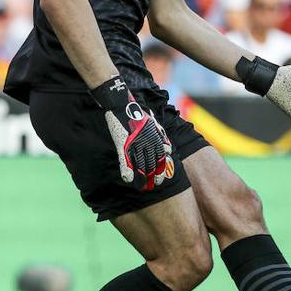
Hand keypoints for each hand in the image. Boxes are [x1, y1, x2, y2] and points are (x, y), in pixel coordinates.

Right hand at [91, 76, 170, 190]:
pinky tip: (129, 180)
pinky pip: (125, 160)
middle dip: (154, 176)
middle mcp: (146, 141)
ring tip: (143, 187)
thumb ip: (160, 136)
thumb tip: (169, 149)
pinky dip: (127, 171)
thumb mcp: (152, 123)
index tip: (161, 180)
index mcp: (154, 137)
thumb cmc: (135, 113)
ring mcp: (134, 143)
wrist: (121, 103)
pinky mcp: (122, 143)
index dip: (161, 170)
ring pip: (140, 164)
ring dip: (142, 178)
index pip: (161, 157)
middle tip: (154, 186)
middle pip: (152, 163)